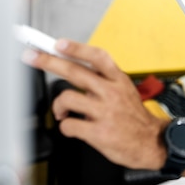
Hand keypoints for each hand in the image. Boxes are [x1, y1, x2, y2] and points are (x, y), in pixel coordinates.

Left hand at [22, 40, 167, 169]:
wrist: (150, 141)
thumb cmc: (133, 117)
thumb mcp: (125, 90)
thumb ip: (103, 80)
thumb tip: (74, 67)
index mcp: (119, 80)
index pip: (97, 57)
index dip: (77, 48)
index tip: (59, 44)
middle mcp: (112, 93)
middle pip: (75, 72)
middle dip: (49, 62)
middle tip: (33, 57)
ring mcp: (105, 112)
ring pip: (67, 98)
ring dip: (58, 105)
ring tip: (63, 111)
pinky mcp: (99, 132)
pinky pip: (68, 125)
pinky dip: (66, 126)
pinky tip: (74, 127)